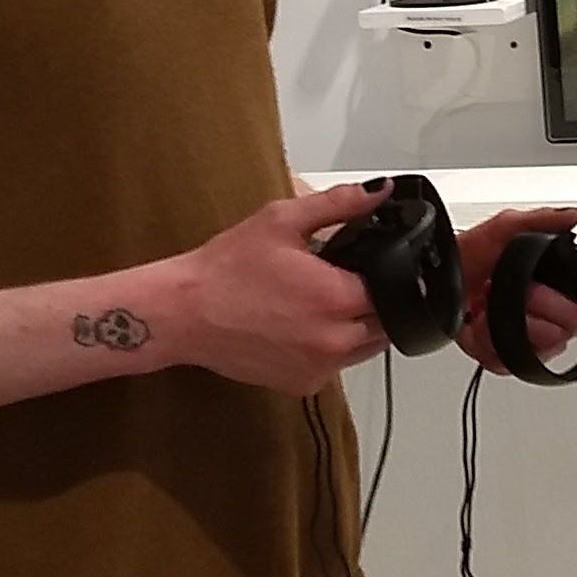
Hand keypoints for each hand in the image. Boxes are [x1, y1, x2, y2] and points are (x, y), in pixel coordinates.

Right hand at [166, 183, 392, 393]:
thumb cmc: (225, 271)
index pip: (393, 289)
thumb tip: (378, 192)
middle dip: (372, 301)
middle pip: (385, 322)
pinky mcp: (303, 385)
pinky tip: (304, 327)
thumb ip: (338, 204)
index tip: (363, 266)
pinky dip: (331, 349)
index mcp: (336, 298)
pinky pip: (336, 367)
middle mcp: (334, 340)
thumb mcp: (282, 221)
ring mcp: (320, 367)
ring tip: (319, 303)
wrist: (184, 313)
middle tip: (338, 282)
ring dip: (357, 327)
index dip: (385, 274)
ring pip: (365, 348)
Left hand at [452, 205, 576, 373]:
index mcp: (550, 283)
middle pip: (565, 332)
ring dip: (508, 329)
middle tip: (510, 297)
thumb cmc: (463, 256)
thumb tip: (570, 217)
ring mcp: (521, 335)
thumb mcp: (502, 229)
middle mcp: (541, 312)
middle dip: (534, 315)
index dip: (557, 301)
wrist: (430, 282)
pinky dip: (491, 347)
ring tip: (491, 310)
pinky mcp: (500, 355)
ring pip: (538, 352)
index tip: (532, 286)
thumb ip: (540, 220)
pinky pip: (509, 364)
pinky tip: (481, 327)